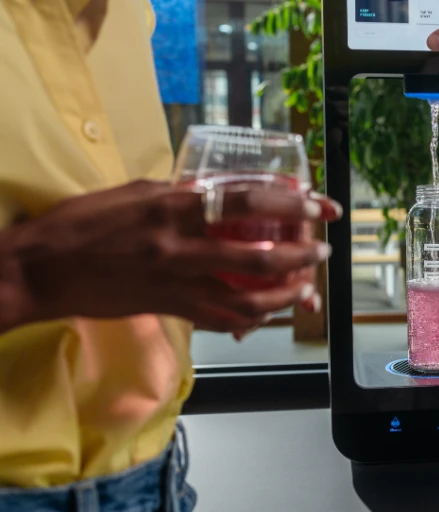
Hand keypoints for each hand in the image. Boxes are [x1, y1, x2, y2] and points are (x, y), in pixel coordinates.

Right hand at [1, 180, 340, 333]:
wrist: (42, 269)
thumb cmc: (84, 223)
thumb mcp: (138, 193)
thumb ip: (185, 196)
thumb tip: (224, 196)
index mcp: (174, 207)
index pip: (246, 202)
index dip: (290, 205)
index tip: (317, 206)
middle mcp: (181, 247)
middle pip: (259, 258)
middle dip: (301, 257)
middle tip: (323, 251)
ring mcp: (177, 283)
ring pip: (247, 298)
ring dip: (285, 293)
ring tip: (305, 285)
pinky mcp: (169, 308)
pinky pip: (222, 318)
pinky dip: (250, 317)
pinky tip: (266, 311)